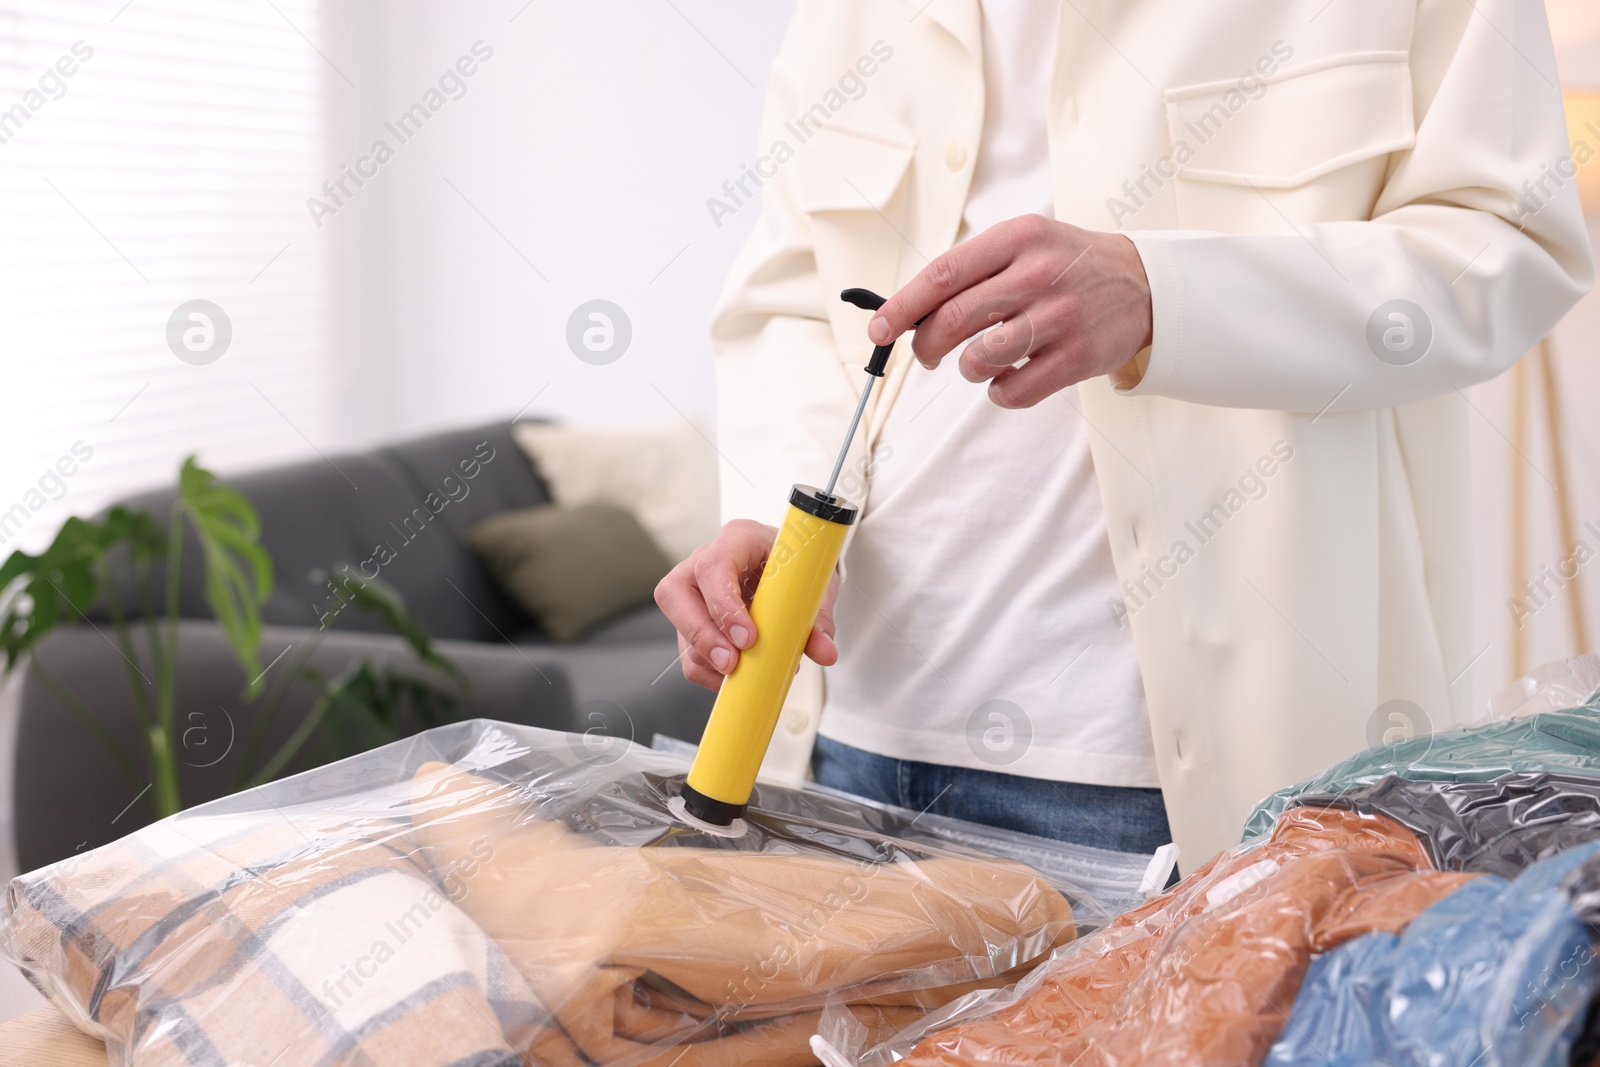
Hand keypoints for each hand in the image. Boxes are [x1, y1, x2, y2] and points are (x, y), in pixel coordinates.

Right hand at [654, 520, 840, 690]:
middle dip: (702, 635)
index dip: (723, 604)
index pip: (713, 566)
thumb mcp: (815, 587)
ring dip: (712, 660)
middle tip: (732, 664)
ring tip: (751, 672)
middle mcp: (704, 561)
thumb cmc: (797, 569)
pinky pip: (689, 655)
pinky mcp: (693, 623)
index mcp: (738, 539)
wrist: (793, 573)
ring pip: (681, 629)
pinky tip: (741, 678)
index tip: (747, 638)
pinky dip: (712, 675)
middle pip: (675, 593)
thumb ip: (819, 619)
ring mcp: (693, 592)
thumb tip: (824, 651)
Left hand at [866, 214, 1152, 407]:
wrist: (1146, 284)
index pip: (942, 275)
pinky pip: (1014, 389)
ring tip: (976, 362)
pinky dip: (998, 392)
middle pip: (954, 319)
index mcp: (1018, 238)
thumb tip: (908, 312)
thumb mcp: (1024, 244)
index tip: (878, 330)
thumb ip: (972, 271)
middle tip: (925, 354)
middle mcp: (1039, 274)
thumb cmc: (1069, 265)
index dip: (902, 307)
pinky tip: (1006, 379)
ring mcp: (1062, 316)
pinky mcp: (1080, 356)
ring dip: (966, 369)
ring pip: (981, 358)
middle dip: (926, 345)